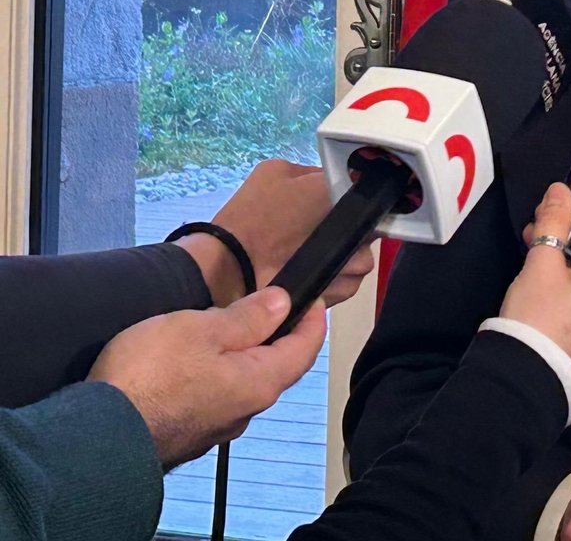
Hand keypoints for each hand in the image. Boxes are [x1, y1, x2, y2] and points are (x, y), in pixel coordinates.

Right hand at [89, 287, 325, 467]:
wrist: (94, 435)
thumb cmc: (149, 376)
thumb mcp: (202, 328)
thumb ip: (247, 318)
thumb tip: (282, 303)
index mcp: (259, 383)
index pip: (305, 349)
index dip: (314, 320)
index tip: (315, 298)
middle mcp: (245, 411)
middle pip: (277, 367)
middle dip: (280, 336)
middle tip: (273, 306)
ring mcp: (215, 426)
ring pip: (244, 383)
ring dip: (245, 355)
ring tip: (231, 327)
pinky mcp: (186, 433)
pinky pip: (214, 397)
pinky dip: (217, 373)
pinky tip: (196, 361)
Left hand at [177, 158, 374, 306]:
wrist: (234, 269)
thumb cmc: (268, 218)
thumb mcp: (306, 182)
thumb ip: (348, 180)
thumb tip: (374, 188)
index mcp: (304, 187)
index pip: (353, 193)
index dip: (361, 204)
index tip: (364, 214)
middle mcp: (311, 219)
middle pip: (364, 228)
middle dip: (357, 238)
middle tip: (341, 242)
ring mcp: (314, 255)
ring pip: (360, 260)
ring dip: (347, 264)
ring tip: (326, 265)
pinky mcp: (316, 286)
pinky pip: (348, 285)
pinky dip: (336, 285)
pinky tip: (319, 282)